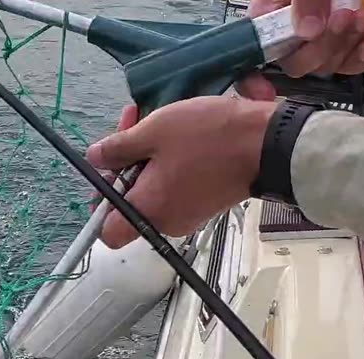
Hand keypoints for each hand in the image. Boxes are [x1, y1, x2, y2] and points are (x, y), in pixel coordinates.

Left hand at [87, 97, 276, 247]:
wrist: (269, 144)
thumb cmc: (210, 137)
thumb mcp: (154, 131)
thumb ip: (118, 148)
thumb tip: (95, 158)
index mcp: (147, 210)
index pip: (107, 232)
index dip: (101, 204)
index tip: (107, 173)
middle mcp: (165, 222)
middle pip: (129, 203)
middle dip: (125, 165)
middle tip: (130, 128)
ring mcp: (187, 215)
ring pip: (153, 191)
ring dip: (147, 158)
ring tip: (154, 121)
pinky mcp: (205, 204)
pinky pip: (175, 188)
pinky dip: (170, 165)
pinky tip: (175, 135)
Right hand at [236, 0, 363, 100]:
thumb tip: (307, 30)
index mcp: (270, 12)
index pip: (251, 52)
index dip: (251, 79)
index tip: (265, 91)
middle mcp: (292, 29)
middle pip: (294, 63)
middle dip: (319, 48)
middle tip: (343, 17)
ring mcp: (322, 37)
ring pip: (324, 66)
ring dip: (343, 47)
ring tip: (362, 18)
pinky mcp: (349, 42)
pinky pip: (350, 64)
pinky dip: (360, 56)